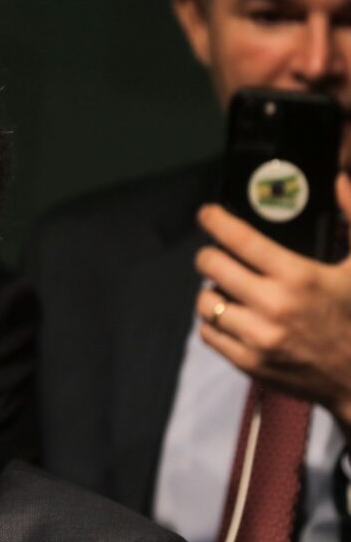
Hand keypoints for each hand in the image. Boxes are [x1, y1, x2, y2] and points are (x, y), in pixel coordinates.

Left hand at [195, 173, 350, 436]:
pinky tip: (230, 316)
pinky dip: (213, 322)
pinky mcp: (248, 362)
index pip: (240, 239)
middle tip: (216, 254)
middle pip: (211, 266)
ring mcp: (257, 337)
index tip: (207, 214)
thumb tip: (340, 179)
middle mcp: (273, 306)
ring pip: (204, 301)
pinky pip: (208, 333)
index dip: (216, 221)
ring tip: (228, 288)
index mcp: (299, 277)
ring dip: (212, 291)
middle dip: (209, 255)